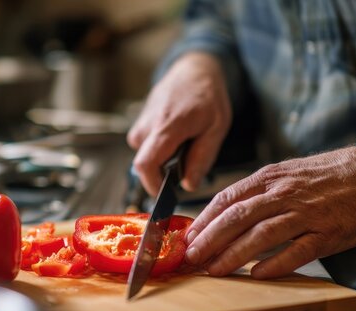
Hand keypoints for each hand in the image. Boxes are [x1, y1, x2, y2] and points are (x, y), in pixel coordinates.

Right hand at [127, 52, 230, 195]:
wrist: (192, 70)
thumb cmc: (207, 96)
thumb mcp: (217, 128)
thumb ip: (202, 157)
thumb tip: (188, 185)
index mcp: (168, 126)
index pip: (146, 164)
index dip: (152, 186)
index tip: (166, 195)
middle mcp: (148, 124)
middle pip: (145, 164)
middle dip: (163, 172)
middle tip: (186, 162)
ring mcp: (141, 122)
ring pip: (147, 155)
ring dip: (164, 158)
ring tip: (185, 143)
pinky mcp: (139, 123)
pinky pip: (147, 146)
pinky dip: (161, 148)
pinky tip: (176, 136)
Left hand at [185, 147, 355, 278]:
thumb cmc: (324, 176)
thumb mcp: (285, 173)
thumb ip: (256, 192)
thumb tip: (222, 215)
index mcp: (270, 177)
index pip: (228, 198)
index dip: (205, 219)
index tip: (188, 236)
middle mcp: (284, 193)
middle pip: (238, 217)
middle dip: (210, 239)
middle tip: (192, 256)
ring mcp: (306, 213)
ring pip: (262, 234)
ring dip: (234, 254)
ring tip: (215, 269)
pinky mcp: (327, 233)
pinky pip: (297, 251)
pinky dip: (275, 264)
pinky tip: (258, 275)